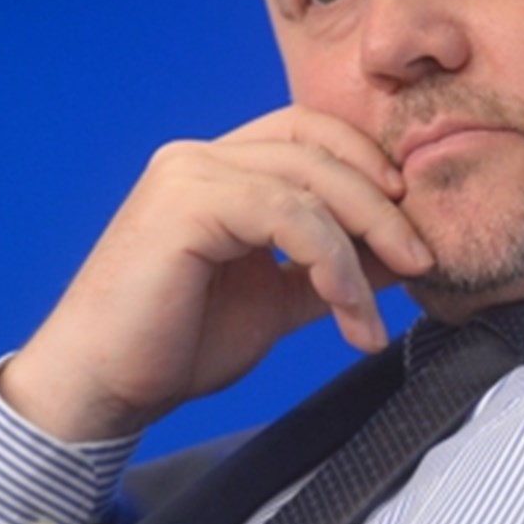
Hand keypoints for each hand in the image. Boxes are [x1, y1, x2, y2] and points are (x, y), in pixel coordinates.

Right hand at [0, 106, 432, 441]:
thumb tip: (399, 254)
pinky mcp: (186, 202)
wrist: (100, 389)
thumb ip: (328, 270)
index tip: (410, 222)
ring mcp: (190, 172)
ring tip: (377, 311)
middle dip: (381, 203)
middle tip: (423, 257)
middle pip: (318, 148)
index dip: (367, 165)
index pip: (311, 134)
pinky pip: (288, 216)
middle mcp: (201, 157)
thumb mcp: (275, 300)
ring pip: (310, 181)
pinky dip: (332, 263)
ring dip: (363, 243)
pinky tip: (349, 314)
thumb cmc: (174, 346)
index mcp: (218, 169)